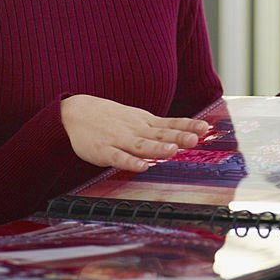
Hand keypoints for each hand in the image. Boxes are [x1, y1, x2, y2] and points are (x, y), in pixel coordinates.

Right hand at [60, 95, 209, 171]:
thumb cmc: (110, 118)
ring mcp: (119, 140)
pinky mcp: (103, 151)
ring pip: (141, 145)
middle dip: (177, 136)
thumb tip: (186, 134)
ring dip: (156, 148)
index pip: (169, 124)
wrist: (74, 112)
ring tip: (172, 150)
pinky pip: (118, 158)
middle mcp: (135, 130)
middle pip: (159, 134)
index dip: (187, 126)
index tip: (205, 128)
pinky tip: (141, 167)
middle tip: (194, 139)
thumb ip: (158, 128)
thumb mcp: (137, 118)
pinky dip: (129, 162)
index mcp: (144, 122)